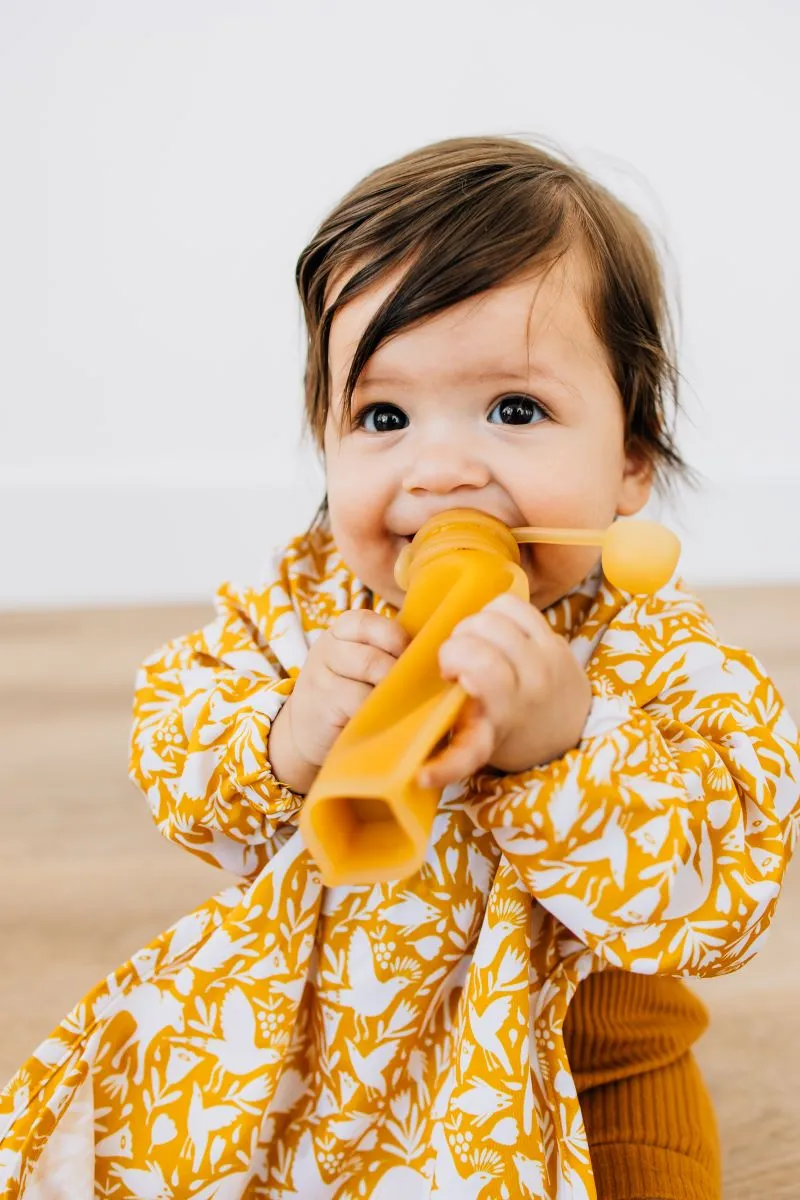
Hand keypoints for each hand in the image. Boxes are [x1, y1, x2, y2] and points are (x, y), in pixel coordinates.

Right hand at [267, 610, 411, 793]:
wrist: (308, 729)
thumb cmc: (351, 691)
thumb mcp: (364, 661)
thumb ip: (391, 650)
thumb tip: (439, 651)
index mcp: (344, 628)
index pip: (370, 622)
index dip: (396, 641)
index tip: (408, 660)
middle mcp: (329, 647)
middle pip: (373, 655)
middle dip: (396, 674)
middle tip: (407, 689)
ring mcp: (321, 676)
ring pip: (368, 676)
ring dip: (388, 692)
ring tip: (395, 703)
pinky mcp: (323, 704)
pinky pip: (359, 702)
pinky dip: (377, 711)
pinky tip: (380, 719)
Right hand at [416, 592, 591, 789]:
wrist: (569, 734)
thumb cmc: (513, 739)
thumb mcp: (482, 749)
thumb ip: (453, 757)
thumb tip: (418, 776)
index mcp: (508, 710)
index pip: (482, 665)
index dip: (453, 657)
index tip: (447, 677)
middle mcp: (532, 679)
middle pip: (482, 631)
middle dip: (457, 641)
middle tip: (457, 662)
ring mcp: (548, 655)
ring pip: (497, 613)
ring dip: (475, 624)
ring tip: (474, 645)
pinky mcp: (555, 637)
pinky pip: (516, 604)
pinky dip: (496, 611)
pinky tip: (492, 632)